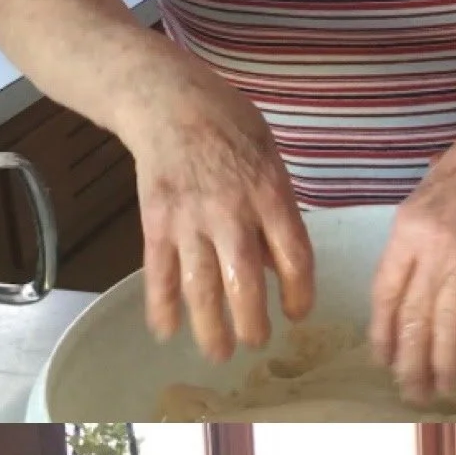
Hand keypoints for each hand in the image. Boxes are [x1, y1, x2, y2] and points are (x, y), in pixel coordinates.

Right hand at [124, 73, 314, 362]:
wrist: (168, 101)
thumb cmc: (228, 124)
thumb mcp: (269, 156)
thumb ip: (277, 210)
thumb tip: (276, 263)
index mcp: (269, 193)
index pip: (294, 257)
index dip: (299, 294)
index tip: (298, 314)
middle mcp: (231, 212)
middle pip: (246, 284)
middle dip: (253, 324)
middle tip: (257, 344)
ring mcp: (190, 220)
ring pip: (201, 288)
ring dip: (211, 328)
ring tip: (220, 353)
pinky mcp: (156, 223)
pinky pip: (159, 274)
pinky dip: (161, 307)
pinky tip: (166, 332)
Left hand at [370, 91, 455, 401]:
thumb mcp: (427, 195)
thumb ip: (414, 241)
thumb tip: (405, 286)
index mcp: (407, 230)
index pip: (385, 295)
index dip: (382, 334)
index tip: (382, 361)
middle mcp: (435, 246)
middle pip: (415, 318)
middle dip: (410, 363)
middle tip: (410, 393)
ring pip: (450, 324)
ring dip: (446, 362)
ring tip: (444, 388)